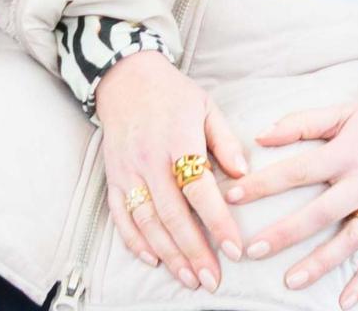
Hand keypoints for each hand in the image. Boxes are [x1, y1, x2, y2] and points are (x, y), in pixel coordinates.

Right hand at [94, 53, 252, 290]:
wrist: (125, 78)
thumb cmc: (172, 93)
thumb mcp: (206, 107)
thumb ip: (225, 141)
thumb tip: (244, 175)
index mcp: (177, 139)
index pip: (200, 190)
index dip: (218, 223)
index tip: (236, 250)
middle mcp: (149, 159)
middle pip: (173, 215)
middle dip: (195, 252)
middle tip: (213, 280)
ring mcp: (127, 171)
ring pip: (147, 222)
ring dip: (169, 255)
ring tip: (190, 278)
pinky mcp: (113, 178)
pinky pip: (121, 216)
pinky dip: (135, 242)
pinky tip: (154, 259)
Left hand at [232, 99, 357, 307]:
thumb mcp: (343, 111)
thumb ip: (302, 123)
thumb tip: (261, 135)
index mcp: (346, 154)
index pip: (297, 171)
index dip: (263, 184)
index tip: (232, 197)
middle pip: (319, 213)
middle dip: (285, 233)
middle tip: (253, 250)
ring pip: (349, 241)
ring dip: (320, 263)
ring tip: (291, 281)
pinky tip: (343, 302)